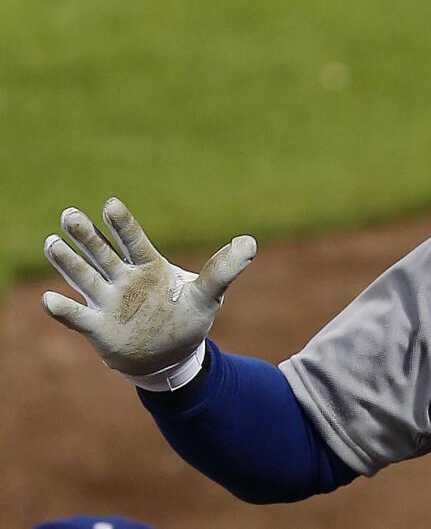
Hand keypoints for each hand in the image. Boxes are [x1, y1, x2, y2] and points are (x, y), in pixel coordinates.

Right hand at [41, 197, 255, 376]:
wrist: (170, 356)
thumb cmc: (186, 319)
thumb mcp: (209, 294)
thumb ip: (224, 269)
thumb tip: (250, 242)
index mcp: (150, 267)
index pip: (133, 241)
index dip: (122, 224)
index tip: (109, 204)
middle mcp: (124, 279)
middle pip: (102, 253)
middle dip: (86, 235)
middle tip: (70, 214)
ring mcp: (108, 302)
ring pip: (84, 277)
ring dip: (67, 261)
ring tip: (52, 241)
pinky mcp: (98, 327)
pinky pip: (77, 316)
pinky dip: (63, 309)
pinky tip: (49, 298)